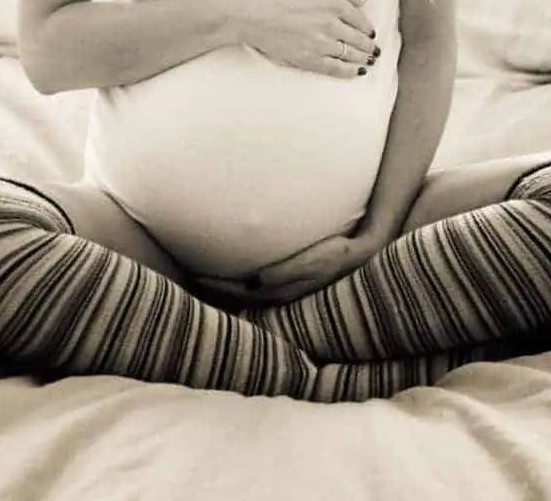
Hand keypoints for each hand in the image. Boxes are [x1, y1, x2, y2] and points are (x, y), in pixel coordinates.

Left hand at [194, 233, 380, 306]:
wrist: (361, 253)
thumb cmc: (338, 254)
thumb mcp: (316, 261)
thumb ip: (289, 273)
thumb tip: (258, 281)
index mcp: (282, 292)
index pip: (242, 292)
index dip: (219, 286)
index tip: (196, 277)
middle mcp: (279, 294)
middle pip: (240, 296)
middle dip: (216, 290)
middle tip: (189, 276)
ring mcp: (284, 289)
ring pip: (247, 293)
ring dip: (226, 288)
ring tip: (203, 276)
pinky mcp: (289, 281)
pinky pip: (257, 285)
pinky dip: (241, 282)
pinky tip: (235, 274)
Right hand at [224, 0, 380, 79]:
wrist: (248, 10)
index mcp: (333, 2)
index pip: (360, 19)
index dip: (367, 27)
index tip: (370, 31)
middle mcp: (331, 24)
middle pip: (358, 39)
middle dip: (369, 45)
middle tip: (374, 49)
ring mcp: (320, 43)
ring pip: (350, 54)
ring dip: (363, 58)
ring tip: (370, 61)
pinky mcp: (307, 59)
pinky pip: (335, 68)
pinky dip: (349, 71)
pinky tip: (356, 72)